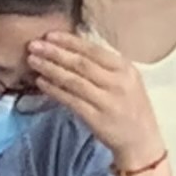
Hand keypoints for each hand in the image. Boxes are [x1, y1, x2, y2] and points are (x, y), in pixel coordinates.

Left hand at [28, 28, 164, 175]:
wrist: (142, 141)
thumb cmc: (131, 108)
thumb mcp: (127, 81)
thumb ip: (106, 66)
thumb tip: (74, 46)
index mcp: (126, 70)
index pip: (94, 50)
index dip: (70, 42)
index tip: (50, 34)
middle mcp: (118, 83)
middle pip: (81, 64)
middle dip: (55, 52)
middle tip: (34, 44)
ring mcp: (108, 102)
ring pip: (73, 81)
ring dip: (50, 69)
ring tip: (33, 60)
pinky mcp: (97, 119)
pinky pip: (70, 100)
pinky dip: (54, 90)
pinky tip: (41, 82)